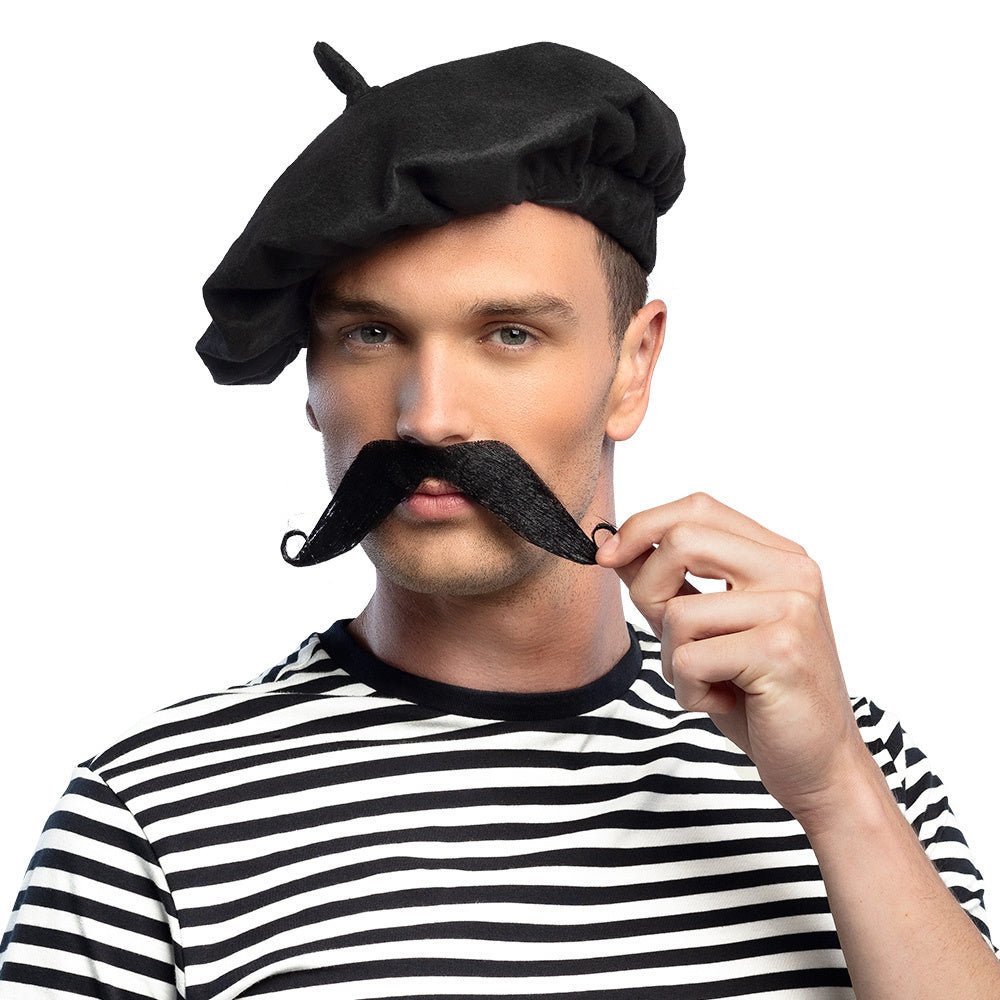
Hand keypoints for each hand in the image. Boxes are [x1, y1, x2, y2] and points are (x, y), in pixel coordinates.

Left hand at [595, 492, 877, 822]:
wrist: (818, 763)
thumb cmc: (759, 695)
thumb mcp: (705, 629)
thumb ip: (667, 583)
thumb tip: (614, 546)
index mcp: (779, 556)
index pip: (698, 507)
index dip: (644, 526)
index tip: (607, 555)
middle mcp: (793, 571)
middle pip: (684, 540)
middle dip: (649, 591)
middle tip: (666, 638)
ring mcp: (792, 608)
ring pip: (678, 612)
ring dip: (673, 659)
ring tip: (710, 680)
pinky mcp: (781, 650)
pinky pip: (689, 658)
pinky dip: (688, 690)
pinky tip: (721, 701)